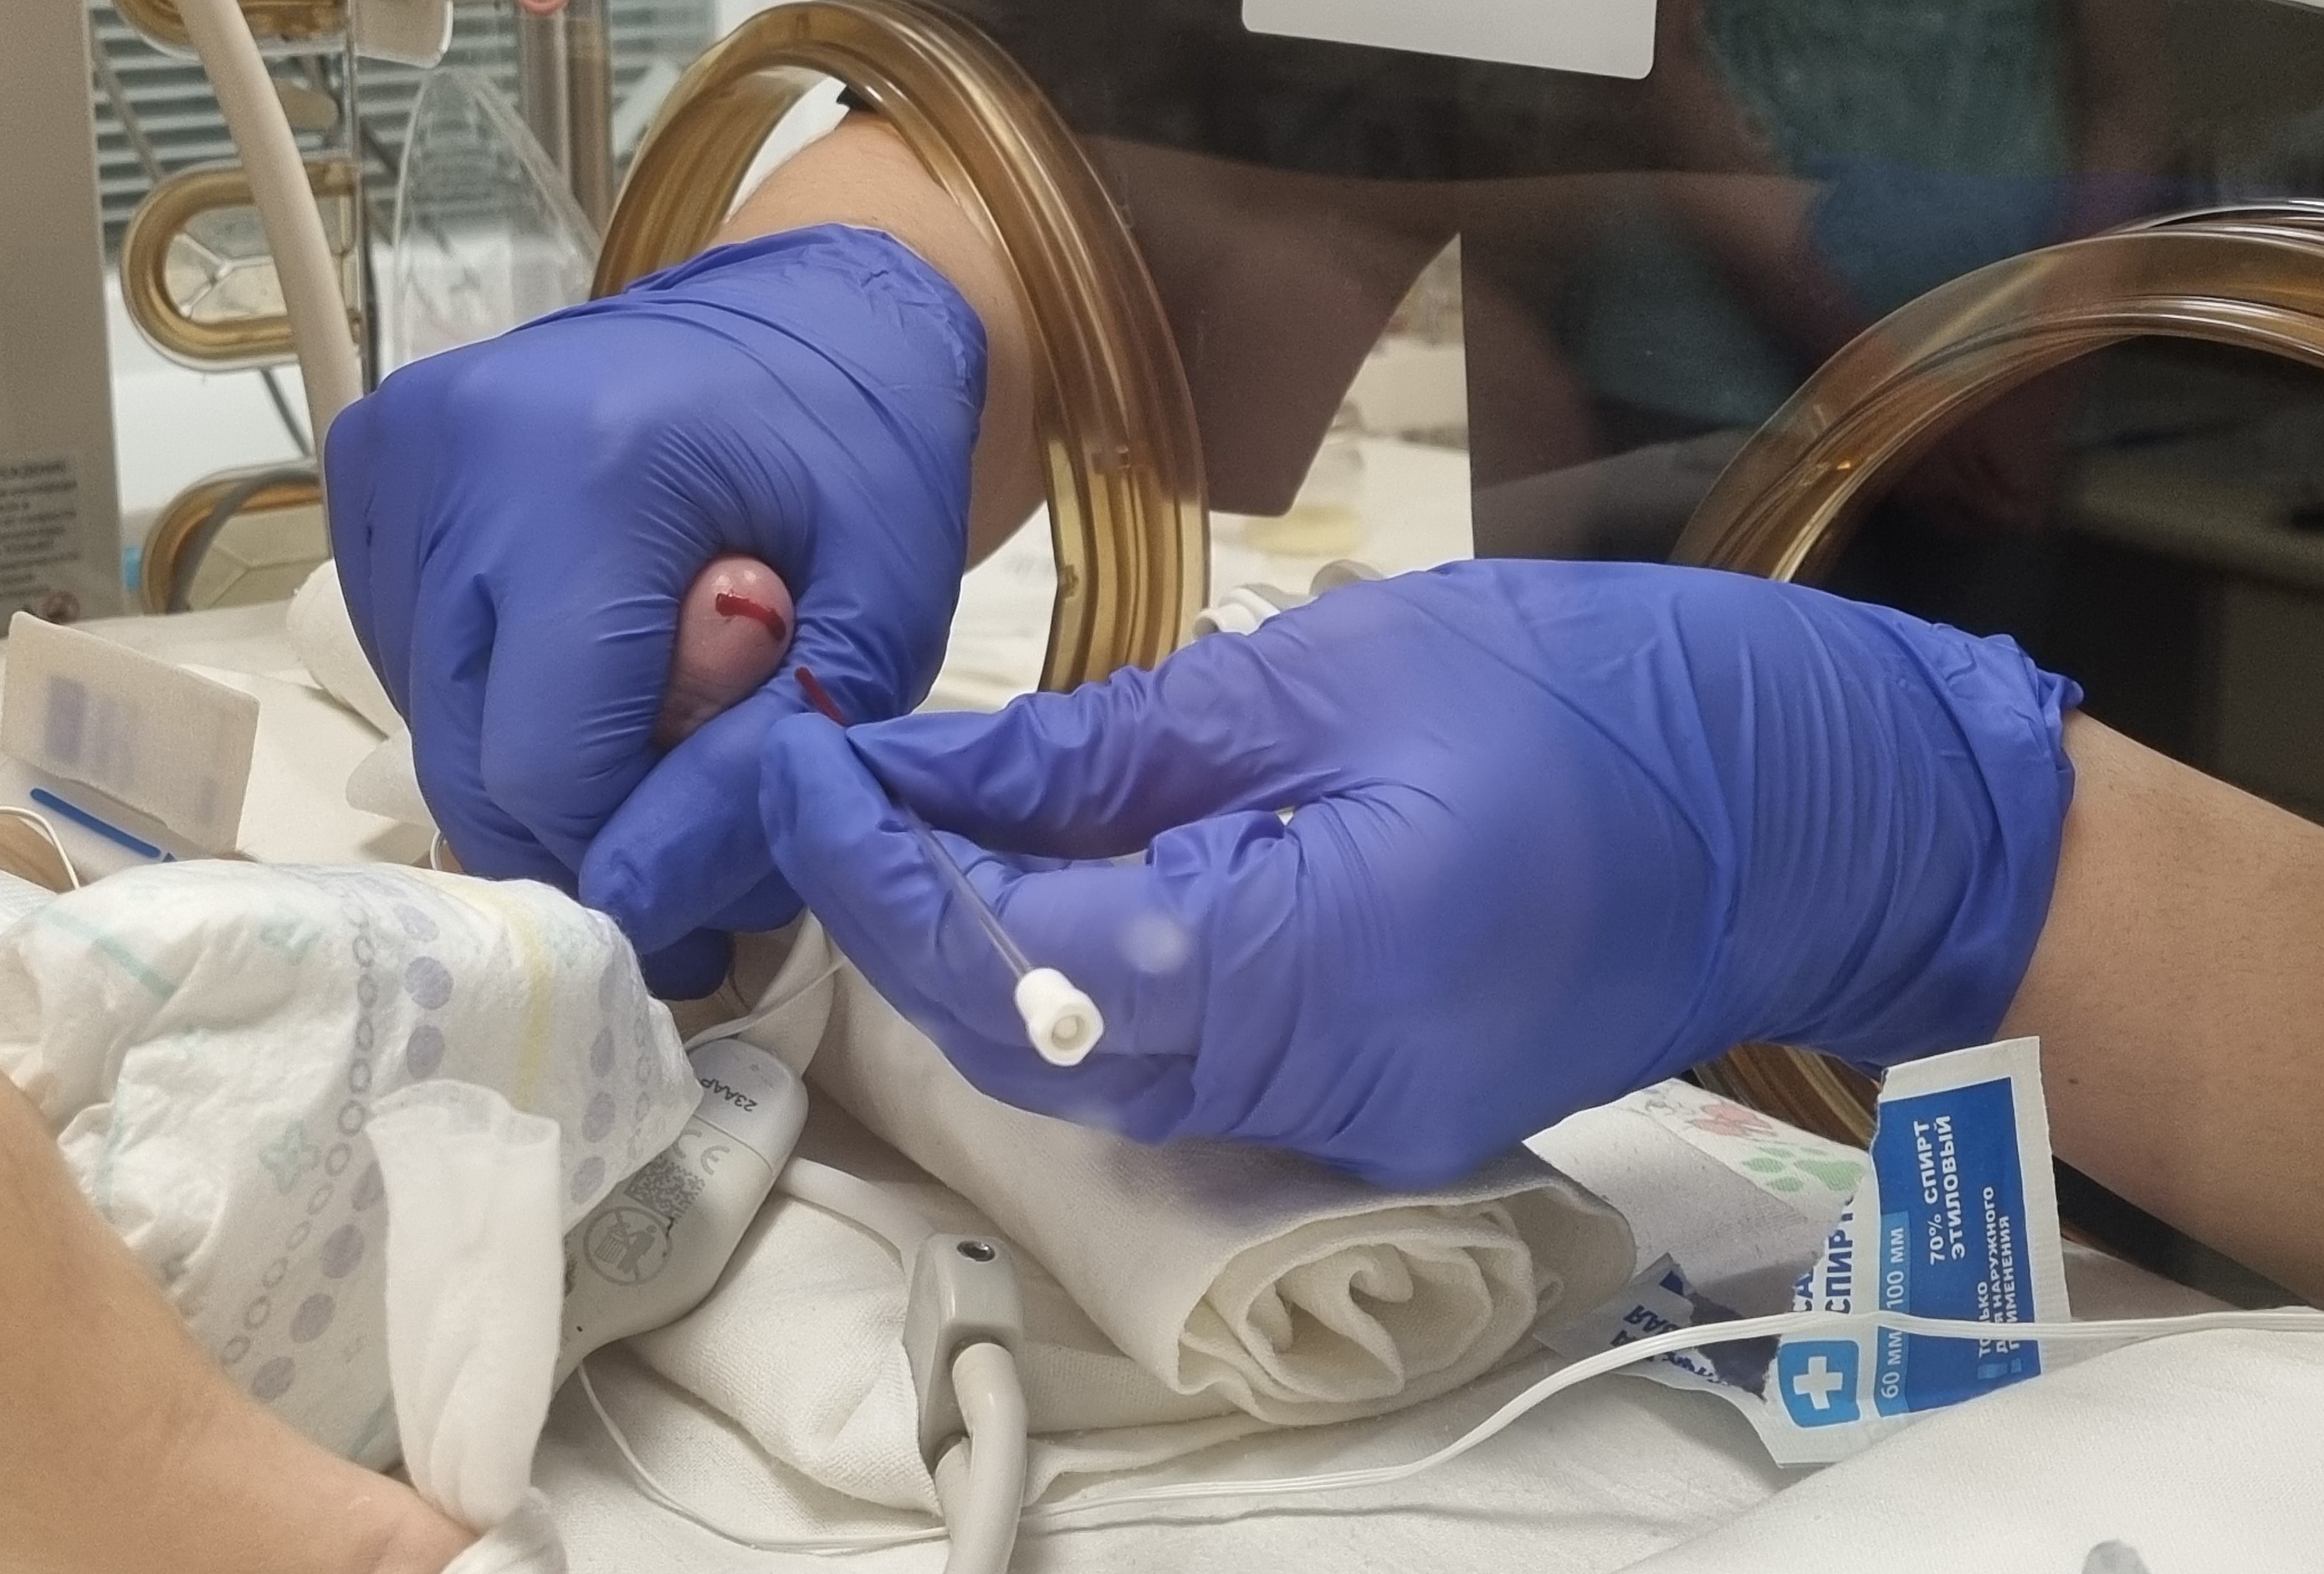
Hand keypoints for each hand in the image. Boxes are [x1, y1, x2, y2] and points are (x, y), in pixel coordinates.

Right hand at [325, 226, 983, 994]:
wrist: (806, 312)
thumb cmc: (862, 455)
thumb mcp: (881, 615)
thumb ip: (771, 760)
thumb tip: (646, 896)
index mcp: (587, 475)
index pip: (548, 766)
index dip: (632, 861)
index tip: (713, 902)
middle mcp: (454, 455)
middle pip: (469, 761)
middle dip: (584, 840)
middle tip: (691, 861)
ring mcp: (393, 457)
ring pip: (434, 726)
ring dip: (544, 773)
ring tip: (656, 734)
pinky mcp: (368, 467)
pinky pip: (412, 662)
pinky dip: (500, 702)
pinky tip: (587, 663)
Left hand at [760, 561, 2078, 1187]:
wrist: (1804, 812)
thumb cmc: (1591, 694)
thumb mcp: (1326, 671)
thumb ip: (1102, 749)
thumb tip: (909, 766)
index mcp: (1305, 964)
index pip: (1005, 963)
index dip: (871, 870)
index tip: (795, 761)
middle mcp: (1308, 1091)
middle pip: (1021, 1040)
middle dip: (897, 913)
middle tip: (827, 776)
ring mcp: (1341, 1127)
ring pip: (1083, 1069)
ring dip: (977, 950)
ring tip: (915, 808)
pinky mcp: (1362, 1115)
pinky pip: (1171, 1067)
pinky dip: (1079, 977)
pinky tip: (1046, 867)